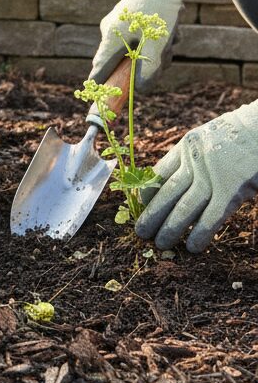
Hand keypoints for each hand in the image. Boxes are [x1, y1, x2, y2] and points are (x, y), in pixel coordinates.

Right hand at [89, 0, 211, 91]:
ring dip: (157, 47)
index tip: (96, 97)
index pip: (100, 67)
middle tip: (166, 53)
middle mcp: (110, 30)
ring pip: (136, 46)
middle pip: (123, 59)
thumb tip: (141, 90)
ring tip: (173, 34)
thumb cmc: (160, 11)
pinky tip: (170, 25)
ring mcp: (119, 21)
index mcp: (111, 38)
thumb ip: (149, 69)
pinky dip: (156, 36)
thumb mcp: (159, 43)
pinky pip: (141, 35)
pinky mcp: (129, 15)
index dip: (99, 83)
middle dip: (146, 62)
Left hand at [135, 100, 257, 251]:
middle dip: (152, 214)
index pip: (159, 172)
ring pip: (184, 208)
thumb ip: (196, 157)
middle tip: (140, 232)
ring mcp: (212, 177)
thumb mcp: (210, 138)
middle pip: (167, 193)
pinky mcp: (230, 191)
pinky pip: (211, 217)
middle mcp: (194, 162)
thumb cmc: (243, 134)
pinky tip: (191, 247)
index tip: (140, 205)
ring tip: (160, 245)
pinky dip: (200, 234)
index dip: (148, 191)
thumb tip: (184, 180)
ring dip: (170, 228)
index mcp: (187, 147)